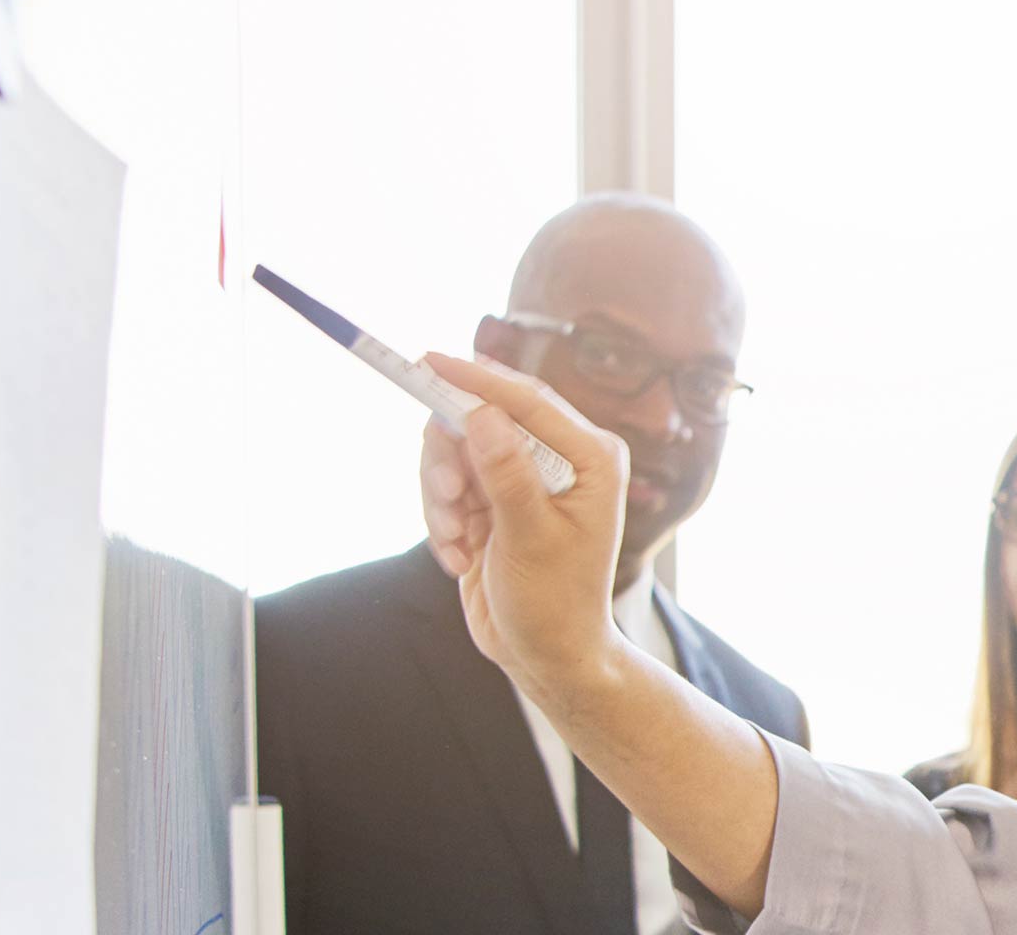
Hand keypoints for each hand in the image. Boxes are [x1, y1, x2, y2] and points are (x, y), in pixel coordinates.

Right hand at [421, 354, 629, 683]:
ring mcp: (522, 478)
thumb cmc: (556, 603)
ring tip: (457, 541)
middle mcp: (560, 458)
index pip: (527, 399)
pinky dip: (441, 521)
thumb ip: (507, 474)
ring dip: (442, 498)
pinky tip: (459, 558)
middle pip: (481, 419)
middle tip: (448, 499)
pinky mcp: (491, 501)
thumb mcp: (531, 538)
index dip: (475, 378)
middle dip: (451, 459)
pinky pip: (445, 486)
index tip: (425, 360)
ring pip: (454, 452)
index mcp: (591, 456)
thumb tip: (484, 414)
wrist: (546, 655)